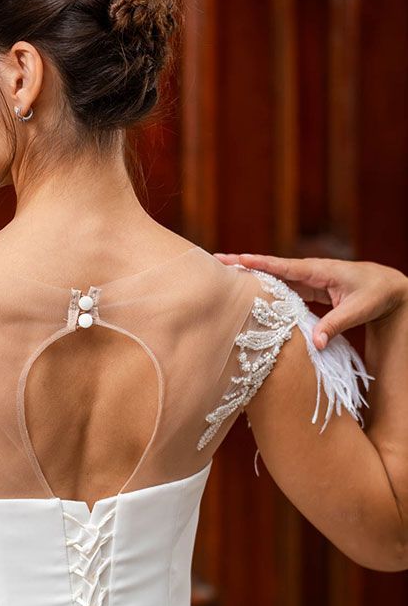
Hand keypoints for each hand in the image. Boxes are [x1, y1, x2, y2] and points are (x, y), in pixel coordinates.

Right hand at [213, 252, 407, 349]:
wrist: (388, 287)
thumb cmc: (375, 294)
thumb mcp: (358, 309)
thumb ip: (335, 325)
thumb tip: (314, 345)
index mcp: (318, 270)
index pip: (283, 266)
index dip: (259, 264)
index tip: (235, 260)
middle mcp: (308, 271)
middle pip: (271, 268)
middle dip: (244, 264)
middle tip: (216, 261)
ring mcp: (307, 280)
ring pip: (274, 278)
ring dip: (251, 276)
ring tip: (224, 276)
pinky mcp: (308, 289)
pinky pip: (282, 288)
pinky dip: (265, 289)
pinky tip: (249, 293)